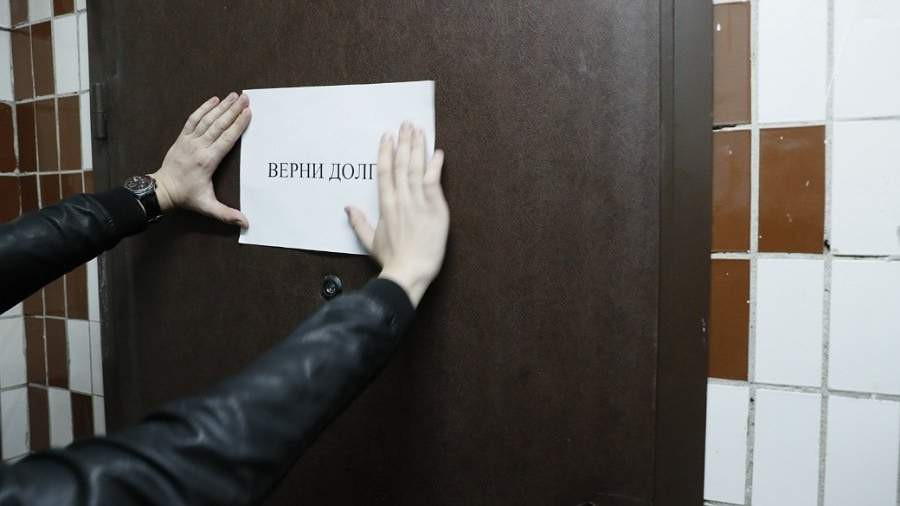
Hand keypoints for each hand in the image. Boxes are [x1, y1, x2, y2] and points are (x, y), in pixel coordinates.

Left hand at [151, 93, 251, 226]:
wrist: (162, 190)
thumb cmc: (187, 197)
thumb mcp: (207, 207)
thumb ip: (227, 214)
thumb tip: (246, 223)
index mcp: (208, 160)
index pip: (226, 138)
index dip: (238, 125)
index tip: (248, 112)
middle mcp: (199, 147)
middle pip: (219, 124)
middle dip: (233, 110)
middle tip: (245, 97)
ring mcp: (189, 140)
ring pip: (207, 119)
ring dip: (221, 106)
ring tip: (234, 95)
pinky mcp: (182, 138)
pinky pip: (193, 119)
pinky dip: (203, 108)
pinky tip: (213, 100)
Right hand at [346, 123, 448, 306]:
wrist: (409, 273)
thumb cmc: (391, 260)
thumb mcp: (370, 242)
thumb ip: (359, 222)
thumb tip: (347, 207)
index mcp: (385, 205)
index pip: (384, 172)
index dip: (386, 152)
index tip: (387, 136)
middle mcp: (401, 200)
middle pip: (401, 165)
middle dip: (404, 142)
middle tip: (406, 124)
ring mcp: (418, 204)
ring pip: (416, 169)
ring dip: (418, 148)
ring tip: (419, 130)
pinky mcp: (435, 210)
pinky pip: (434, 183)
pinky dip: (435, 166)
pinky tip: (437, 152)